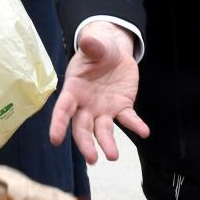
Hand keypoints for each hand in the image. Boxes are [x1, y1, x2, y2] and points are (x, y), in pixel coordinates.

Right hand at [49, 22, 149, 163]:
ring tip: (114, 156)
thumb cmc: (96, 50)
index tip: (55, 140)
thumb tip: (88, 41)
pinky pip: (128, 119)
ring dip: (107, 143)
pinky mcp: (122, 107)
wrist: (113, 52)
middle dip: (86, 143)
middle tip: (92, 158)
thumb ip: (91, 46)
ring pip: (103, 129)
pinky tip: (144, 131)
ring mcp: (104, 109)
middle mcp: (86, 105)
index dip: (58, 124)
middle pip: (82, 128)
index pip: (63, 109)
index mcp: (73, 91)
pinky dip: (136, 125)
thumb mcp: (94, 46)